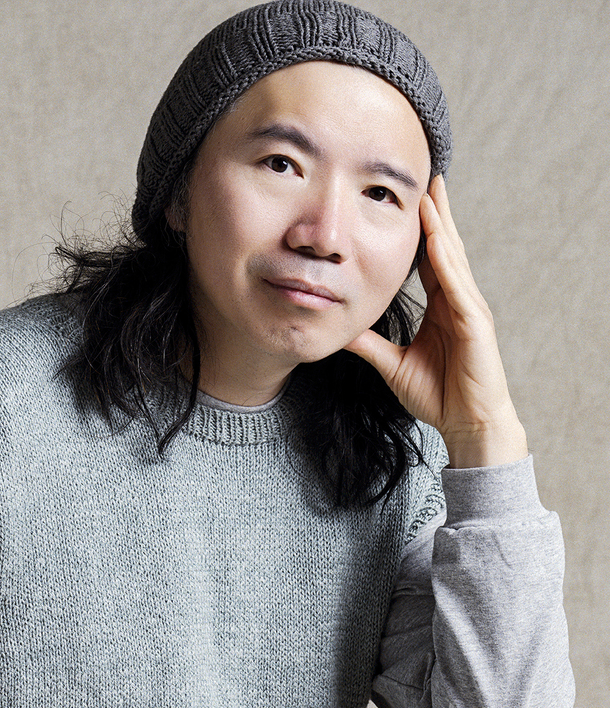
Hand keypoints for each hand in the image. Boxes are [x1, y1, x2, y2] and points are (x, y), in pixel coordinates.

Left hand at [344, 176, 527, 467]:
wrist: (465, 424)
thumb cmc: (437, 394)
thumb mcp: (390, 363)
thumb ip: (367, 343)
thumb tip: (339, 327)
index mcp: (441, 305)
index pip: (429, 258)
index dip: (420, 229)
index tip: (406, 200)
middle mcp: (457, 300)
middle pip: (445, 247)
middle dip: (436, 213)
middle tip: (427, 177)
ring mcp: (469, 309)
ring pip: (453, 258)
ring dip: (442, 226)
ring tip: (432, 194)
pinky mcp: (475, 324)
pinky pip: (458, 286)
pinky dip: (447, 261)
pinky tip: (437, 240)